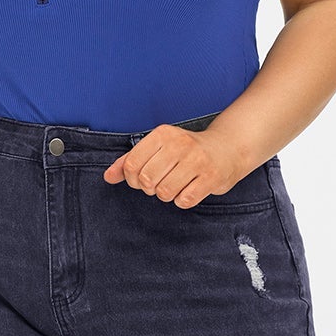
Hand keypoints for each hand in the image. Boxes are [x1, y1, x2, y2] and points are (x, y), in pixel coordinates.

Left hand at [102, 126, 244, 207]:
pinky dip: (183, 200)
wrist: (228, 148)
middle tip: (161, 182)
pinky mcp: (211, 178)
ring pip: (164, 193)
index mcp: (163, 134)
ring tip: (177, 184)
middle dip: (150, 188)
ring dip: (167, 195)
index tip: (142, 177)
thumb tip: (108, 177)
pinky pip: (184, 201)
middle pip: (146, 181)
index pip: (131, 165)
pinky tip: (190, 189)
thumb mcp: (158, 147)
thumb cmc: (187, 149)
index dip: (132, 179)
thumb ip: (130, 161)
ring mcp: (197, 161)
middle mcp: (180, 145)